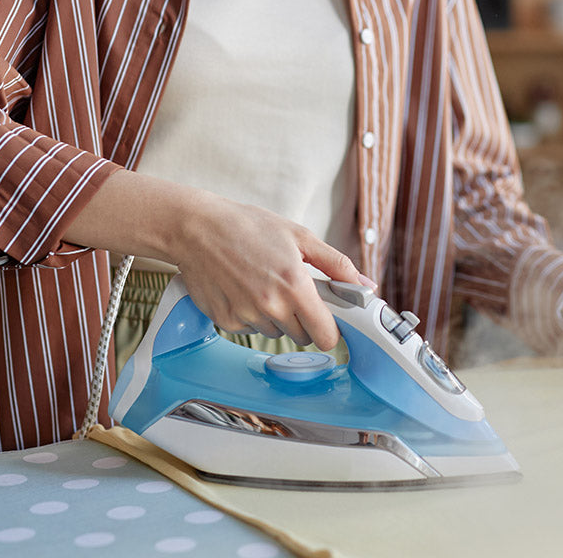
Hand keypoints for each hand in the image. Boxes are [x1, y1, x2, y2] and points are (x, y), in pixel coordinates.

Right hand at [170, 190, 369, 350]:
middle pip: (302, 336)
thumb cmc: (247, 226)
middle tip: (290, 288)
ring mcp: (246, 316)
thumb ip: (336, 264)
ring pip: (276, 332)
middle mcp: (271, 306)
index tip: (327, 318)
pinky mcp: (225, 320)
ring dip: (276, 316)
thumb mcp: (299, 236)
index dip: (330, 329)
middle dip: (303, 318)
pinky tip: (242, 288)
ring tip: (262, 283)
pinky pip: (249, 329)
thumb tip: (365, 285)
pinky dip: (250, 315)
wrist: (197, 228)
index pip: (326, 336)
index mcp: (295, 285)